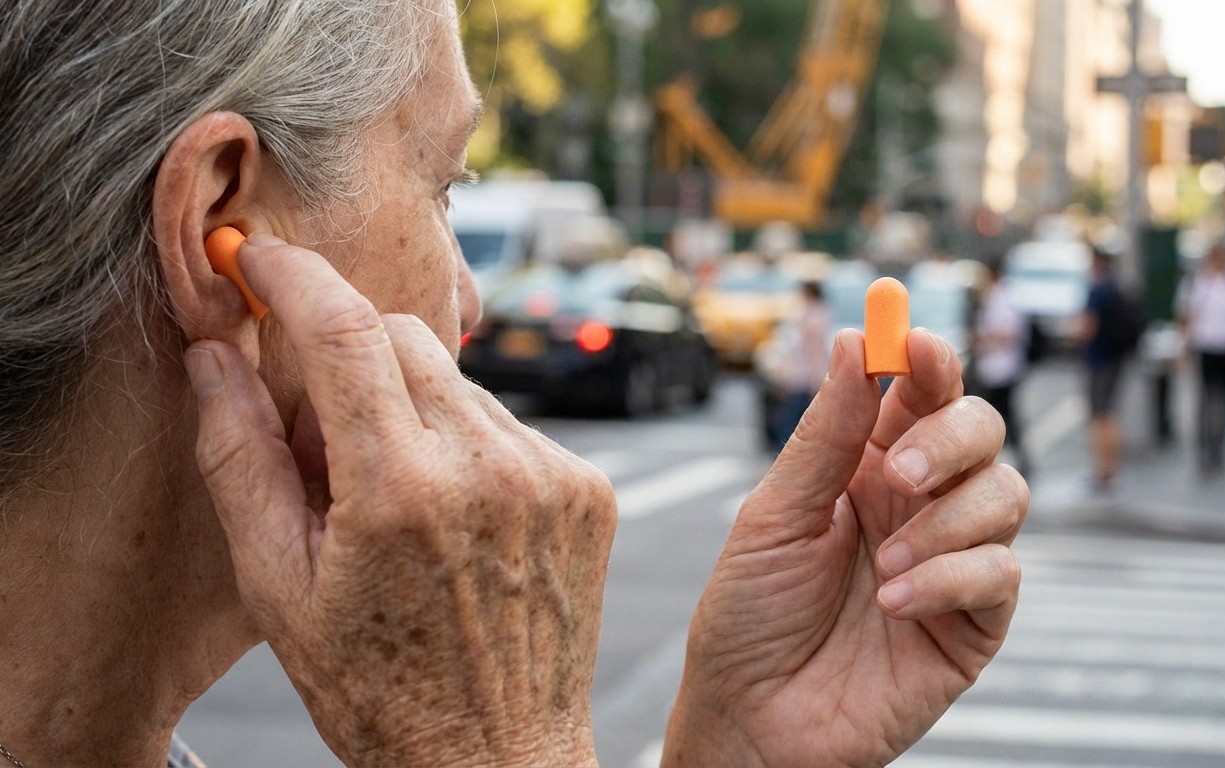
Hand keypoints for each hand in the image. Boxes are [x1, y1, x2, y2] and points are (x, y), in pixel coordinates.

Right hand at [185, 236, 614, 766]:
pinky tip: (458, 515)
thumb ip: (238, 457)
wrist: (495, 756)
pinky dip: (470, 443)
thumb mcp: (278, 586)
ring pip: (459, 380)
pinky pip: (511, 423)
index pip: (342, 328)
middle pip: (404, 337)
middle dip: (350, 358)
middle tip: (328, 442)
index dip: (295, 276)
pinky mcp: (589, 488)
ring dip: (413, 407)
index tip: (265, 258)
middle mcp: (489, 468)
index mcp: (399, 491)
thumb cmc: (376, 687)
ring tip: (399, 499)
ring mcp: (552, 475)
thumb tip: (214, 355)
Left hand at [664, 329, 1025, 766]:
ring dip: (947, 520)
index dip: (926, 358)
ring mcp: (951, 559)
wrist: (751, 719)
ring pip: (1006, 494)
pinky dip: (953, 579)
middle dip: (951, 437)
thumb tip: (855, 340)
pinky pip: (1002, 573)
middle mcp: (917, 504)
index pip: (919, 392)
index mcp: (866, 466)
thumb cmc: (749, 616)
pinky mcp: (973, 622)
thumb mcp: (774, 515)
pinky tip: (896, 604)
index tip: (913, 341)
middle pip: (981, 429)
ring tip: (884, 565)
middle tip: (901, 471)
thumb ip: (826, 434)